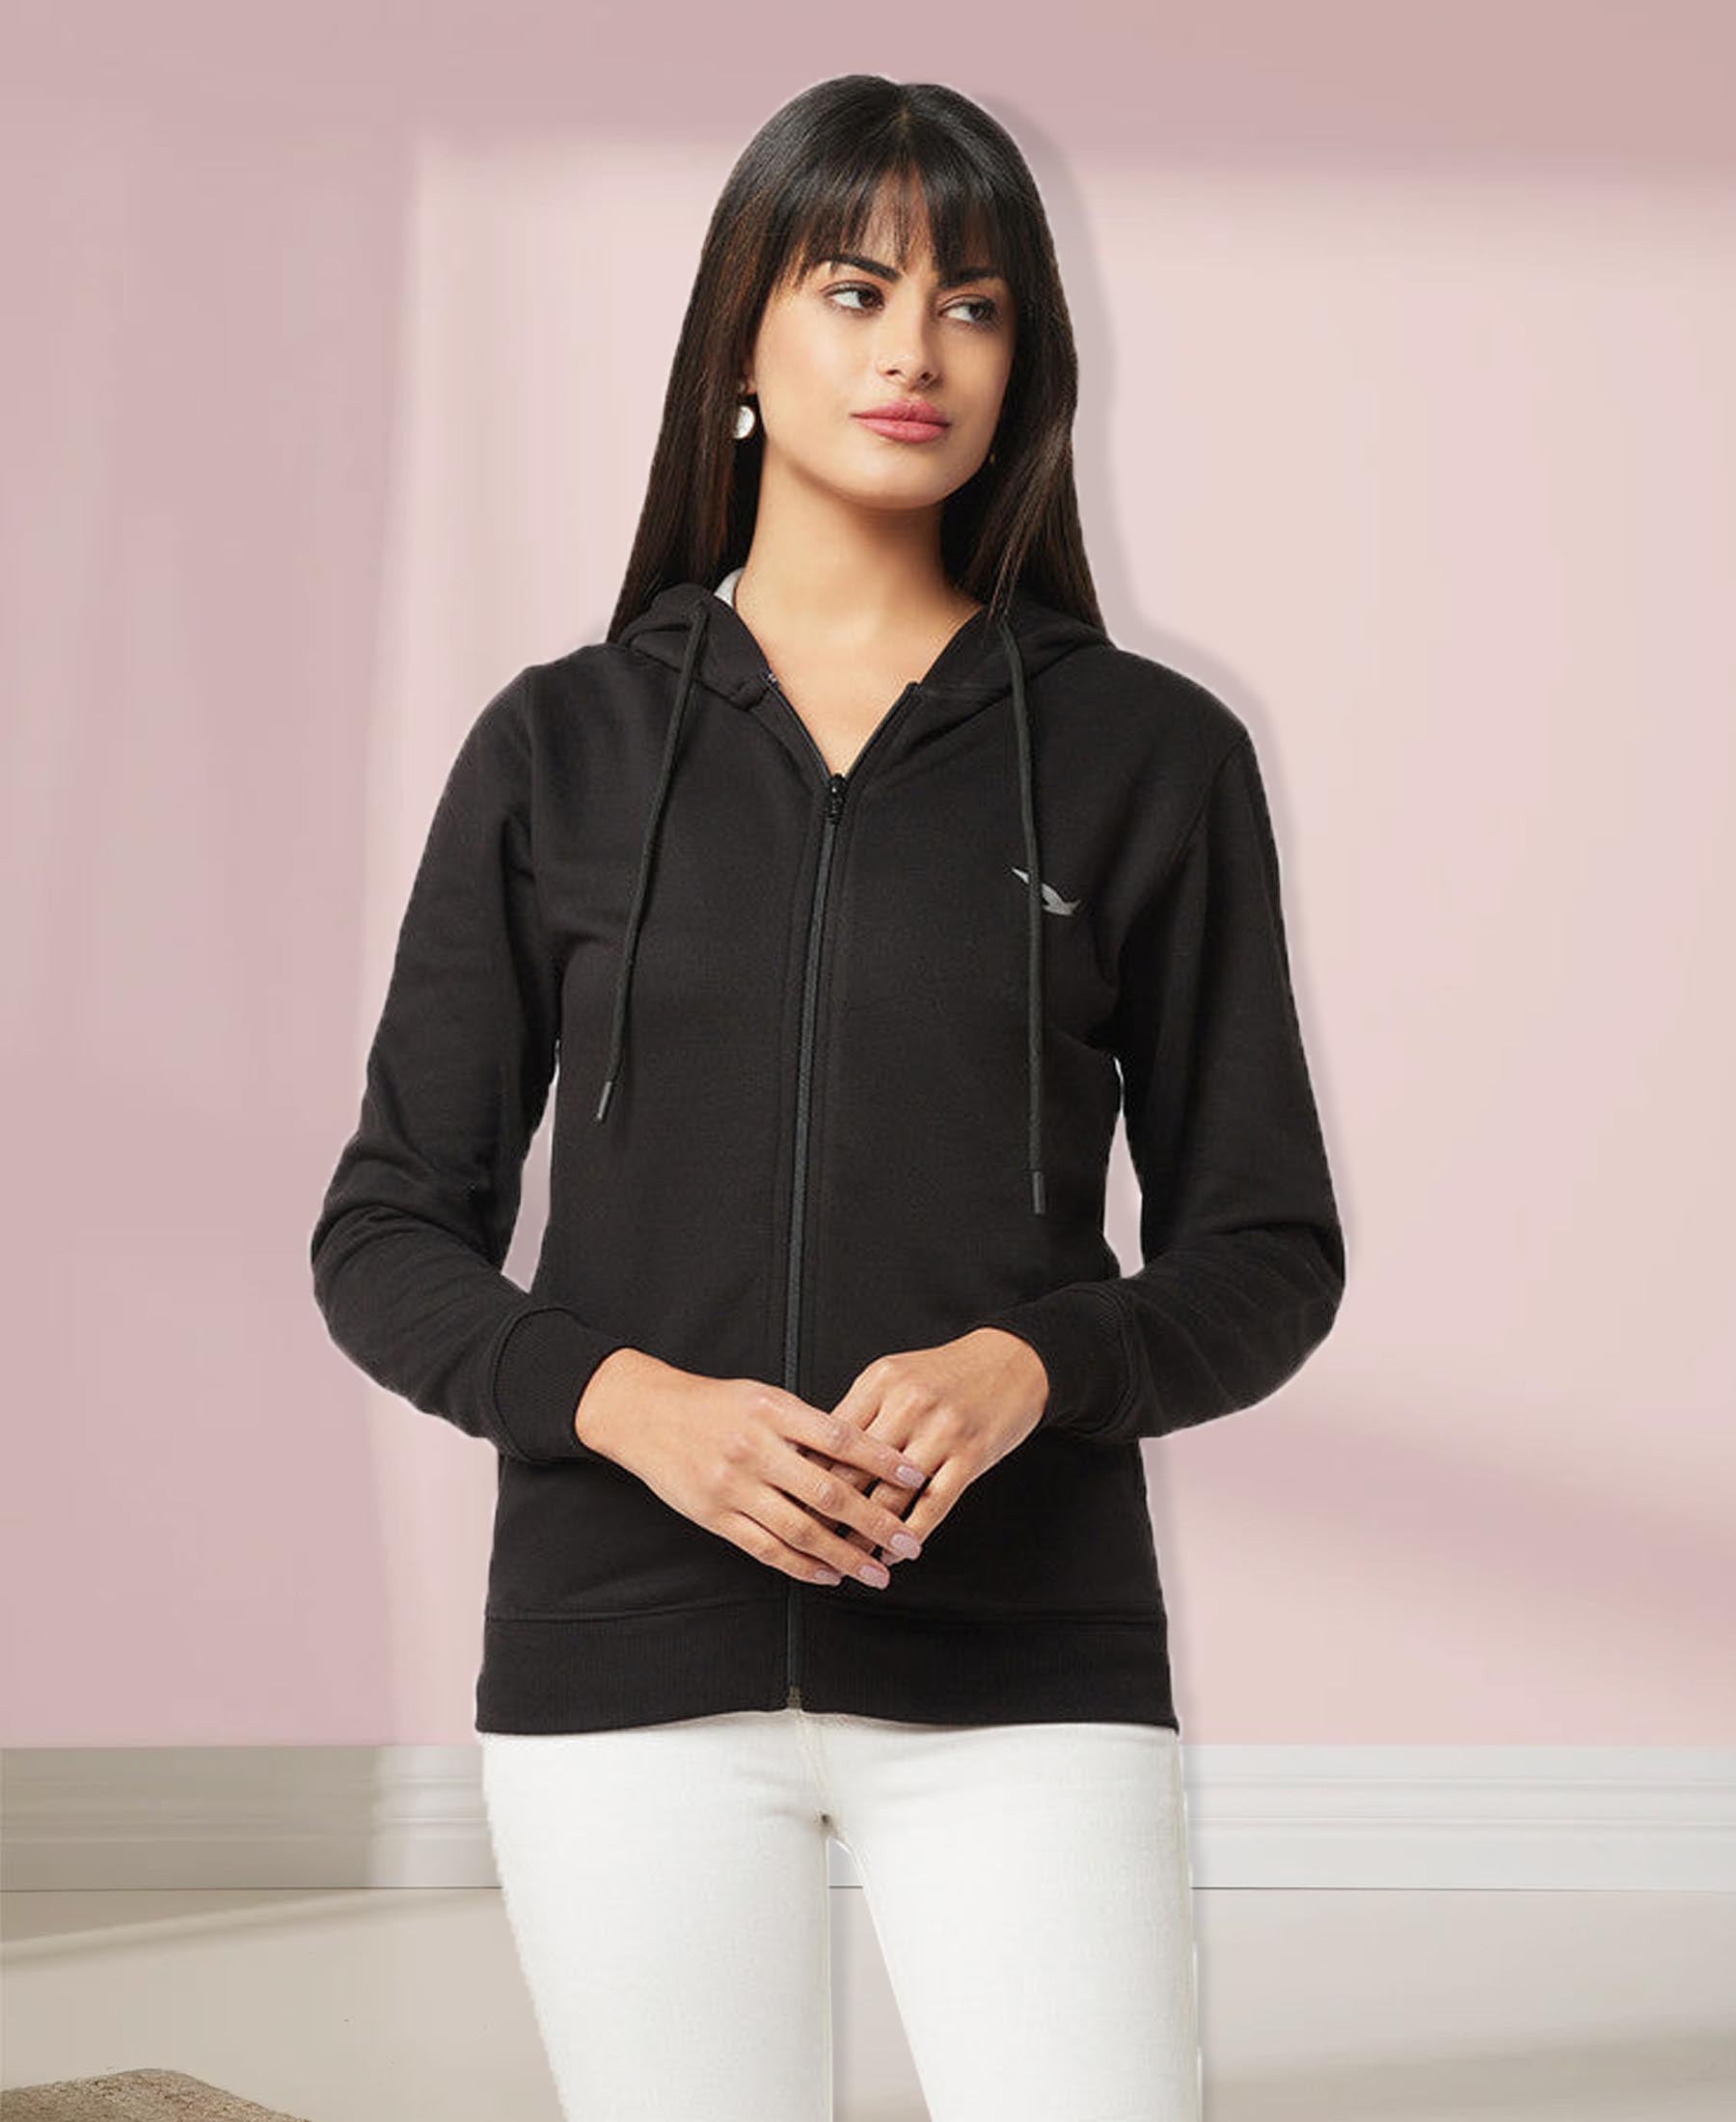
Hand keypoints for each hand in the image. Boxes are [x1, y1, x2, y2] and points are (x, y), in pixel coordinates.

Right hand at [574, 1347, 933, 1585]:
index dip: (882, 1460)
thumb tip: (862, 1453)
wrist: (647, 1416)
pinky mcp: (716, 1517)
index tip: (916, 1477)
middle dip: (875, 1521)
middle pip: (828, 1493)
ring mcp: (734, 1487)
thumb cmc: (715, 1404)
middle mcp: (756, 1450)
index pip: (841, 1438)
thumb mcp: (764, 1397)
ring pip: (801, 1530)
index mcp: (774, 1411)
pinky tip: (829, 1575)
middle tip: (908, 1541)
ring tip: (877, 1571)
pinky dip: (802, 1567)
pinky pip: (766, 1549)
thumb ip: (807, 1424)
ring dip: (845, 1556)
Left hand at [798, 1329, 1050, 1565]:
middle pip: (856, 1471)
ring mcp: (942, 1431)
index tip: (787, 1504)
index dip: (807, 1477)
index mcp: (881, 1382)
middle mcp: (909, 1404)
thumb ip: (860, 1411)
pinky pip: (934, 1504)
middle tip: (807, 1541)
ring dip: (867, 1535)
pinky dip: (910, 1534)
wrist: (1013, 1361)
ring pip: (892, 1495)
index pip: (831, 1438)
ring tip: (848, 1559)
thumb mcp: (896, 1376)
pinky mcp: (971, 1456)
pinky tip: (895, 1553)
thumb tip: (816, 1454)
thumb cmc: (948, 1373)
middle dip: (828, 1512)